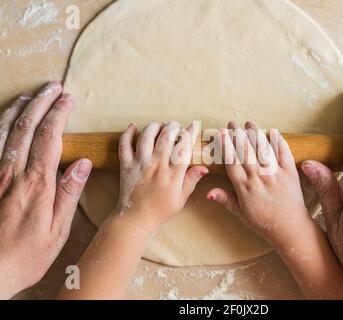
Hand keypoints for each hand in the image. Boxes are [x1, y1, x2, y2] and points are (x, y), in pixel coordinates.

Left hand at [0, 83, 91, 298]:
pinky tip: (4, 118)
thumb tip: (82, 163)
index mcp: (37, 184)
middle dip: (41, 102)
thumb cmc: (26, 254)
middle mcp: (13, 174)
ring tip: (30, 95)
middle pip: (26, 127)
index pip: (49, 138)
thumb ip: (68, 193)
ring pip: (4, 131)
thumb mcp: (57, 230)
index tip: (68, 99)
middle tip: (53, 87)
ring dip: (18, 109)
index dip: (58, 114)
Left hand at [112, 121, 208, 231]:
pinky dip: (128, 133)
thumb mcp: (181, 198)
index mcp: (172, 175)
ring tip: (160, 126)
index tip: (194, 125)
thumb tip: (204, 167)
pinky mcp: (126, 165)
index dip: (190, 133)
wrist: (136, 218)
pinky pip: (124, 144)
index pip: (184, 148)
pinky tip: (134, 126)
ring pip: (146, 136)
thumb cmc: (160, 210)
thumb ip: (191, 180)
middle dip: (173, 126)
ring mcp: (139, 164)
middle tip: (176, 126)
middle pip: (166, 137)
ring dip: (154, 126)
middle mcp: (156, 166)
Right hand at [207, 121, 308, 245]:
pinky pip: (284, 153)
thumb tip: (208, 193)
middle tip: (232, 123)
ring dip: (255, 134)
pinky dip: (278, 141)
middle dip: (237, 134)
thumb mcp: (241, 213)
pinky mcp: (290, 173)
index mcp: (244, 187)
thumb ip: (225, 199)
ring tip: (248, 123)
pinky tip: (272, 131)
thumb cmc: (264, 223)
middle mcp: (259, 178)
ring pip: (262, 149)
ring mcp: (275, 174)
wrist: (290, 228)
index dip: (226, 145)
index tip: (221, 133)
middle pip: (245, 151)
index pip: (232, 161)